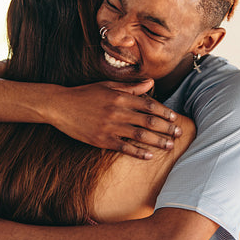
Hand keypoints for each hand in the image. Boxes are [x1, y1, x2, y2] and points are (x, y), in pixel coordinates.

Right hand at [50, 79, 182, 158]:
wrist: (60, 106)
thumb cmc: (85, 94)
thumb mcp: (107, 86)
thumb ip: (130, 87)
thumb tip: (150, 83)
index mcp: (120, 97)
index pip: (148, 104)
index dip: (163, 112)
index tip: (174, 118)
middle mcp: (117, 111)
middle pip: (148, 121)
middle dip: (166, 128)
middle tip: (179, 133)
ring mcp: (110, 126)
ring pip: (139, 135)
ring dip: (157, 141)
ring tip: (169, 146)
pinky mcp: (102, 139)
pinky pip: (124, 147)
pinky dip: (138, 152)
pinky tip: (149, 156)